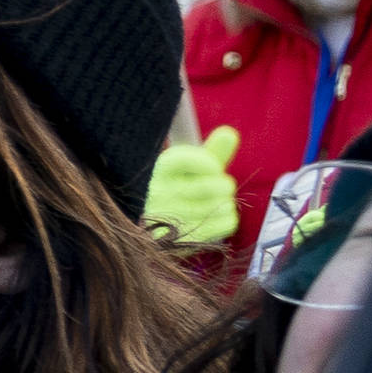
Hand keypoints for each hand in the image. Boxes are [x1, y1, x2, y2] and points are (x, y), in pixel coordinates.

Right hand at [144, 126, 240, 253]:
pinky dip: (226, 218)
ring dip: (224, 203)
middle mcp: (160, 195)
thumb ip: (209, 152)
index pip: (193, 160)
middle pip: (217, 186)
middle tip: (214, 188)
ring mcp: (172, 220)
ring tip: (209, 204)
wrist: (142, 232)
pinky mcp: (184, 240)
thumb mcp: (181, 169)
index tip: (210, 168)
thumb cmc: (168, 193)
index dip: (209, 163)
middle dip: (223, 185)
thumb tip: (230, 132)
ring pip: (225, 205)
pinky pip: (227, 223)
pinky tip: (210, 217)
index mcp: (156, 171)